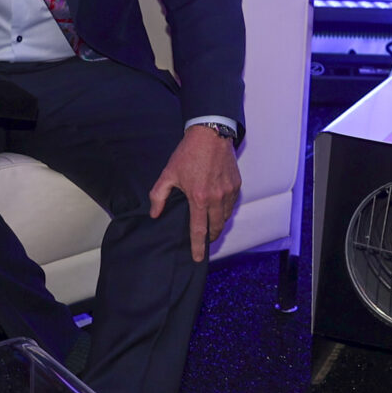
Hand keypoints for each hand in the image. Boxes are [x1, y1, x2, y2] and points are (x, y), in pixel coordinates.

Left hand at [148, 127, 241, 261]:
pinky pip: (232, 204)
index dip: (198, 246)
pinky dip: (225, 210)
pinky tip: (218, 208)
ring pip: (225, 217)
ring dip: (218, 224)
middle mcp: (216, 198)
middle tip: (204, 240)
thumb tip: (155, 214)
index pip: (199, 230)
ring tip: (210, 224)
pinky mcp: (237, 185)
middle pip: (216, 227)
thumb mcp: (168, 173)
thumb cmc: (188, 153)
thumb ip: (159, 196)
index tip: (198, 258)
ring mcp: (229, 192)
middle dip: (210, 237)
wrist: (210, 134)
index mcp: (198, 198)